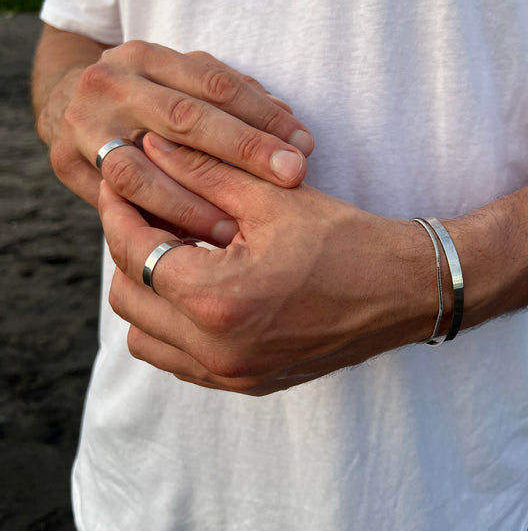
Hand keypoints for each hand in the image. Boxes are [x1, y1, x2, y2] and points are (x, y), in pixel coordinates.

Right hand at [36, 36, 313, 243]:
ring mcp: (83, 123)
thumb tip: (291, 128)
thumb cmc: (150, 99)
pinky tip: (189, 242)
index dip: (264, 116)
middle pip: (184, 119)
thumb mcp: (186, 86)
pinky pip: (116, 202)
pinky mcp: (67, 163)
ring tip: (237, 228)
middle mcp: (110, 83)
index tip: (305, 146)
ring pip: (140, 170)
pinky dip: (154, 222)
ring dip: (192, 204)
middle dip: (244, 151)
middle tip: (292, 177)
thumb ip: (236, 102)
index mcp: (145, 56)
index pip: (215, 84)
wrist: (70, 104)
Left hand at [98, 133, 438, 394]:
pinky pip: (179, 360)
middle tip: (146, 211)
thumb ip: (200, 170)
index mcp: (218, 300)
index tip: (119, 177)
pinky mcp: (248, 383)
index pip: (134, 250)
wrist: (406, 292)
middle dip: (128, 247)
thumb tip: (147, 147)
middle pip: (127, 295)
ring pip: (145, 335)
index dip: (119, 207)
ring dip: (146, 291)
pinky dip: (172, 324)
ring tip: (173, 250)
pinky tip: (198, 287)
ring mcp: (232, 374)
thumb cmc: (347, 239)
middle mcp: (217, 350)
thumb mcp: (272, 196)